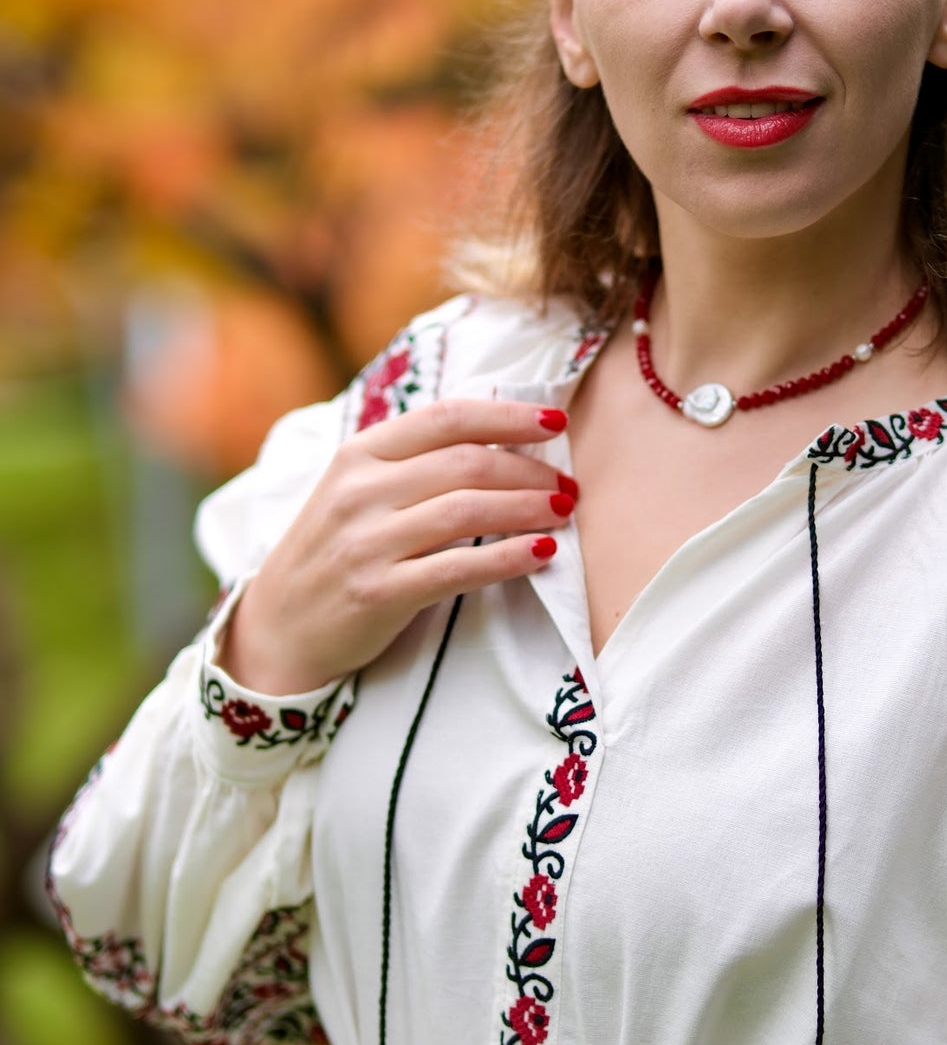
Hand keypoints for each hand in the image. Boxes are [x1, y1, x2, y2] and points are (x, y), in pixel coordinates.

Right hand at [215, 398, 575, 694]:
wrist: (278, 628)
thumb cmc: (335, 551)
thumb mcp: (358, 491)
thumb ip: (415, 463)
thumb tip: (505, 438)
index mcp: (359, 454)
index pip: (447, 417)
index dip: (509, 416)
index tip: (556, 423)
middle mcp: (359, 491)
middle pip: (467, 463)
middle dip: (531, 472)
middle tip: (569, 486)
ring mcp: (366, 542)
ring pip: (468, 510)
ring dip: (529, 509)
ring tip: (564, 513)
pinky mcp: (377, 593)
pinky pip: (458, 567)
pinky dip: (509, 557)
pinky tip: (543, 553)